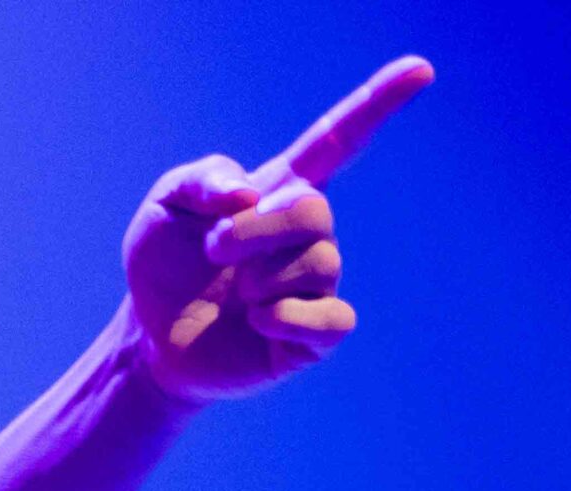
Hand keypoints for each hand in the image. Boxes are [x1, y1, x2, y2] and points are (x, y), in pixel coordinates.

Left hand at [121, 55, 432, 404]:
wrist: (150, 338)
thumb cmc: (163, 266)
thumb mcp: (164, 207)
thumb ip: (201, 180)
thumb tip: (245, 196)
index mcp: (279, 193)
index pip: (338, 142)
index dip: (377, 105)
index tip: (420, 70)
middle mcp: (306, 235)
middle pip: (313, 211)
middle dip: (257, 230)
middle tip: (214, 249)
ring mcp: (313, 285)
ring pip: (318, 264)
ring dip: (260, 277)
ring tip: (232, 292)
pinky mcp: (311, 336)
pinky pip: (332, 320)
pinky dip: (289, 316)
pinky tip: (257, 319)